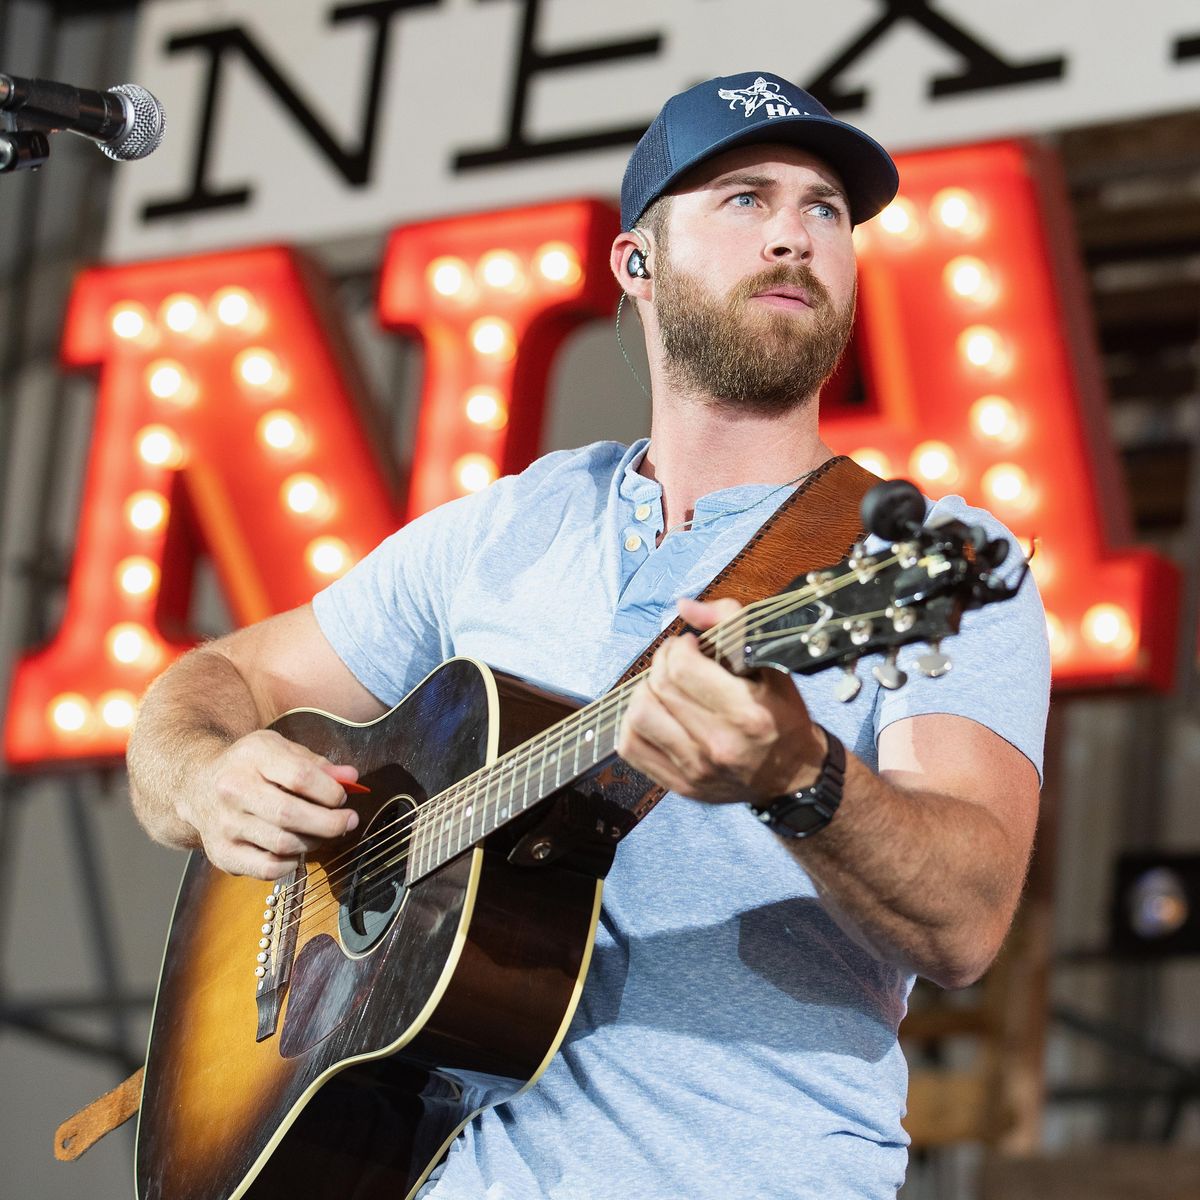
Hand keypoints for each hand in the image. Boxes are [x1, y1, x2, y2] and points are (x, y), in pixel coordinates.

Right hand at [184, 729, 360, 878]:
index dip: (331, 791)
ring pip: (282, 844)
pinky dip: (292, 863)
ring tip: (324, 833)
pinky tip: (298, 850)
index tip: (342, 797)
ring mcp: (224, 824)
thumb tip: (351, 778)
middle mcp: (233, 789)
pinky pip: (268, 868)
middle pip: (290, 814)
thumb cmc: (250, 767)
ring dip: (314, 842)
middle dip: (330, 823)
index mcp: (253, 756)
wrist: (197, 786)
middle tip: (348, 821)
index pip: (300, 777)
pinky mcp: (222, 853)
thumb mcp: (281, 751)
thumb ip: (318, 764)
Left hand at [617, 597, 826, 805]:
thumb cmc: (783, 719)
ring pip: (638, 716)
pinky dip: (633, 724)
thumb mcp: (772, 665)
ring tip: (663, 687)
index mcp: (747, 713)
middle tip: (676, 660)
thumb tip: (684, 606)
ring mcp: (697, 770)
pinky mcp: (680, 785)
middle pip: (659, 687)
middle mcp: (720, 744)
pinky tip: (654, 713)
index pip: (682, 667)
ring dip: (644, 692)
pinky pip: (631, 748)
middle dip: (662, 661)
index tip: (690, 645)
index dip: (678, 647)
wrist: (794, 778)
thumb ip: (731, 623)